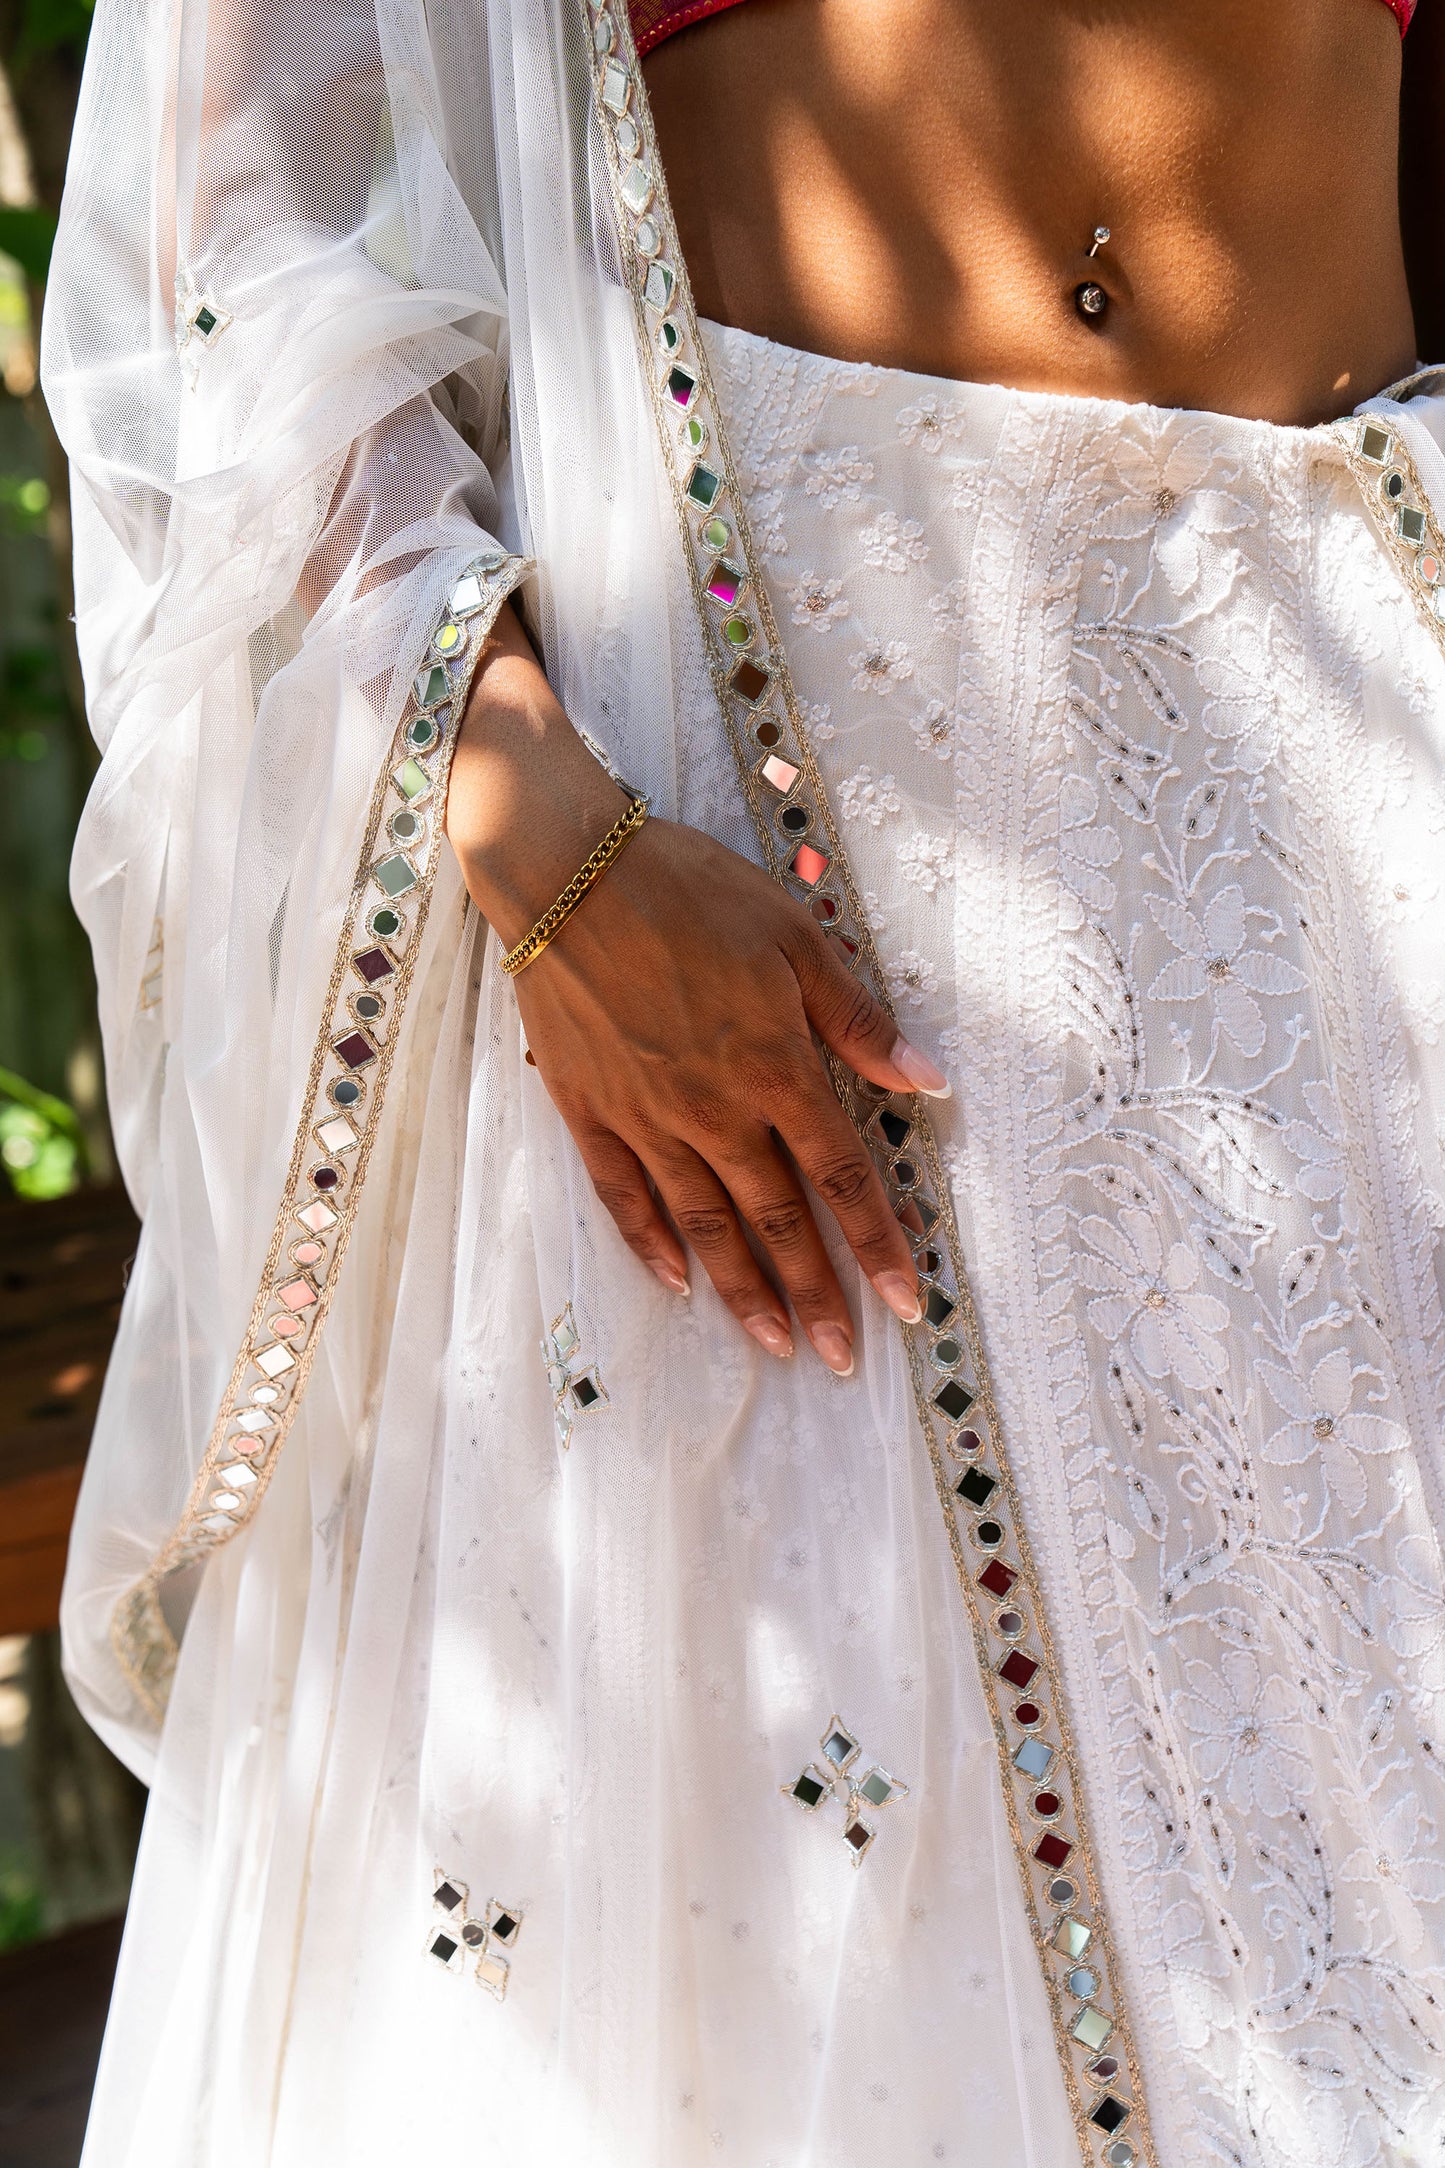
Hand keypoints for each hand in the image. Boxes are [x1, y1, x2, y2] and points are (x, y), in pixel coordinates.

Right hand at [446, 604, 949, 1373]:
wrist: (566, 870)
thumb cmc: (690, 890)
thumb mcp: (796, 937)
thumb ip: (858, 1020)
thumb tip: (931, 1080)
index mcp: (775, 1067)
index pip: (842, 1177)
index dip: (878, 1246)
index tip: (909, 1303)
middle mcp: (714, 1110)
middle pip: (777, 1222)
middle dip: (817, 1294)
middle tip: (843, 1358)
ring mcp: (646, 1117)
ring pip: (705, 1224)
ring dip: (745, 1292)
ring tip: (776, 1345)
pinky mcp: (589, 1110)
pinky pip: (624, 1195)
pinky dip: (652, 1244)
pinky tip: (678, 1284)